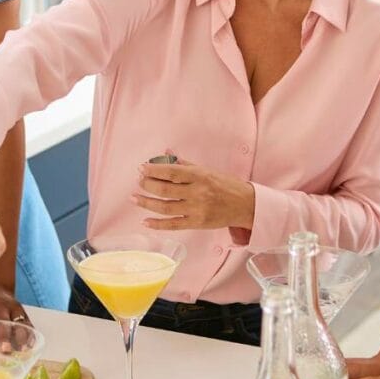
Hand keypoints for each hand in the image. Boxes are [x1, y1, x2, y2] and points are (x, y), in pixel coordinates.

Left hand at [0, 282, 30, 351]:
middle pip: (3, 320)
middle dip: (4, 335)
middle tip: (4, 349)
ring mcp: (13, 308)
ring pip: (17, 320)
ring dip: (20, 336)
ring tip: (21, 349)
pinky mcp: (22, 312)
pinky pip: (28, 322)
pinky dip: (30, 333)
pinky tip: (30, 344)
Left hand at [133, 157, 254, 230]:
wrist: (245, 205)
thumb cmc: (226, 185)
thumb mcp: (207, 170)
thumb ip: (185, 164)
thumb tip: (166, 153)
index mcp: (199, 176)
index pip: (171, 172)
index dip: (154, 170)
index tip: (142, 168)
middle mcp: (197, 192)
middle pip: (165, 190)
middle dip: (148, 185)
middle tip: (139, 181)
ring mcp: (196, 209)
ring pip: (165, 207)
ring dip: (147, 203)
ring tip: (134, 198)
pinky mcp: (197, 223)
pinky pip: (173, 225)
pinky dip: (157, 224)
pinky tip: (145, 221)